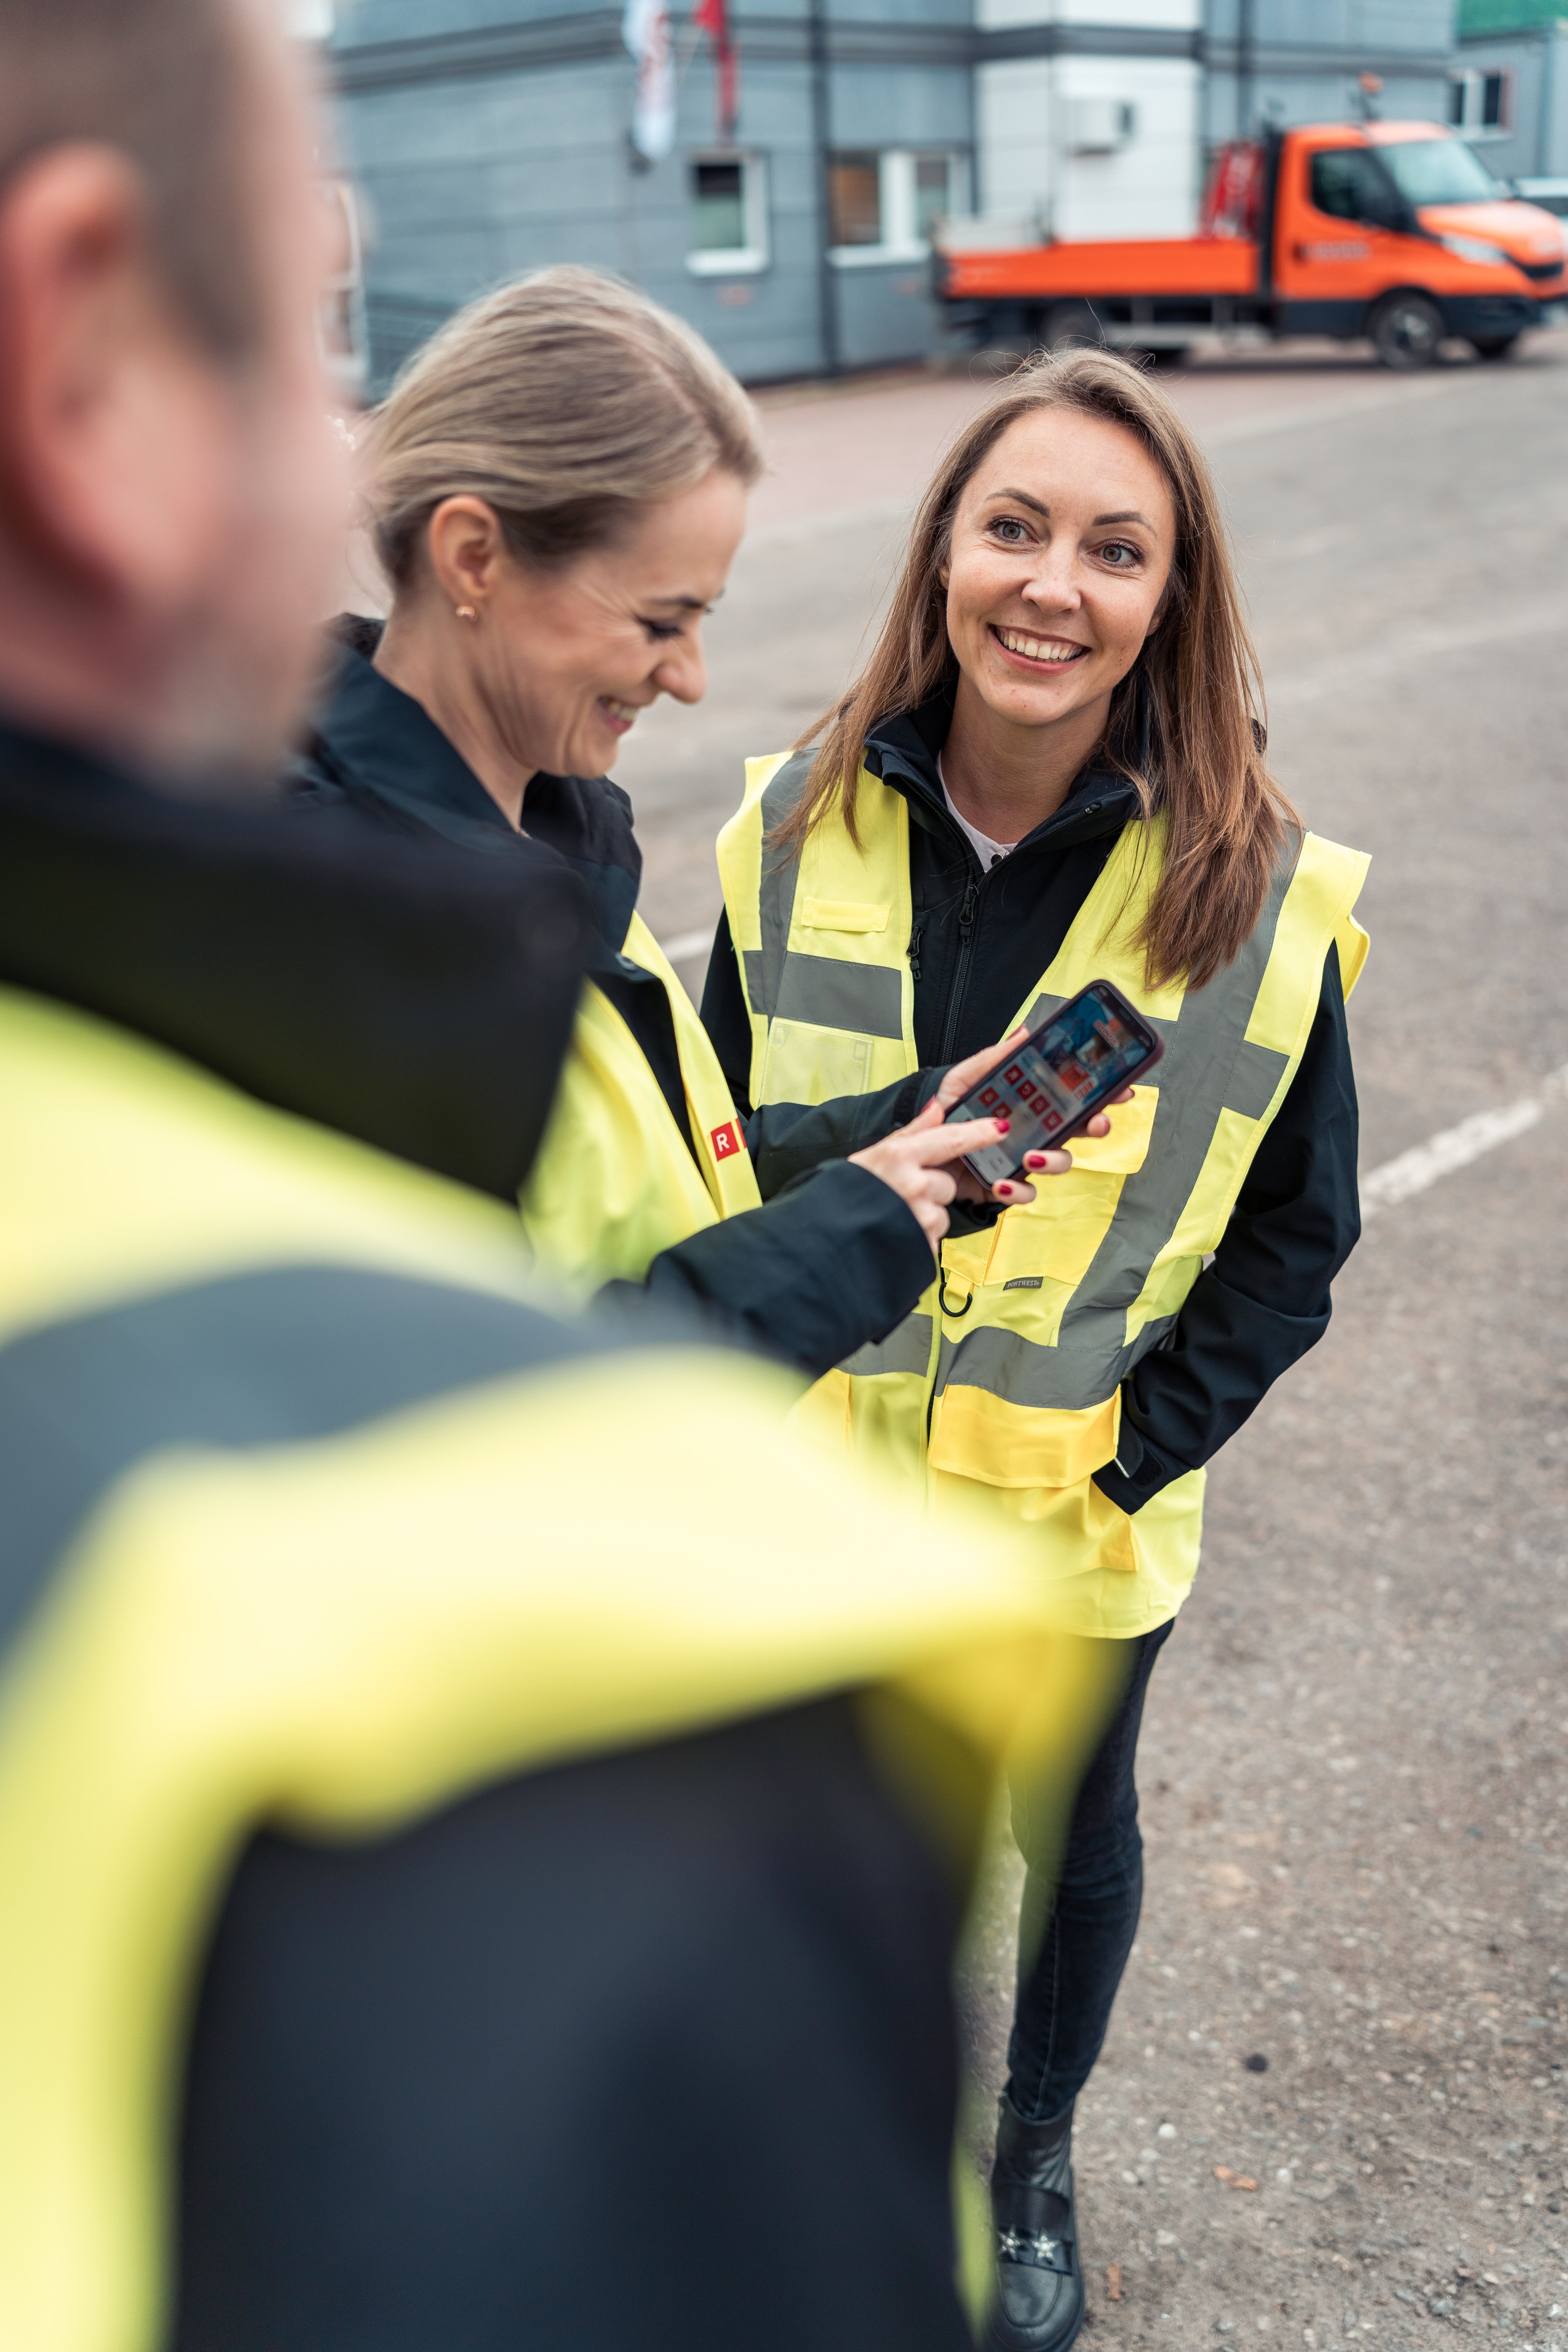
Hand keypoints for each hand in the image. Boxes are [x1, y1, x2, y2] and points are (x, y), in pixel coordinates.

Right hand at [850, 1100, 1013, 1254]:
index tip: (1000, 1127)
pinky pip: (934, 1237)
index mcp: (899, 1156)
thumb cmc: (847, 1193)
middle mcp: (912, 1185)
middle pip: (947, 1184)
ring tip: (896, 1217)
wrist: (825, 1236)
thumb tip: (938, 1106)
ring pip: (942, 1213)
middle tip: (902, 1195)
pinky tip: (898, 1234)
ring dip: (925, 1216)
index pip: (951, 1139)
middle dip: (932, 1191)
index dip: (979, 1133)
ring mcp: (919, 1217)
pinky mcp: (922, 1245)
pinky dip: (920, 1237)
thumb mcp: (875, 1155)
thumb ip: (911, 1132)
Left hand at [929, 1029, 1130, 1205]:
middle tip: (1097, 1123)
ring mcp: (1024, 1159)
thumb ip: (996, 1057)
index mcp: (1032, 1105)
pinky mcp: (1007, 1185)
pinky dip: (1018, 1190)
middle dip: (1095, 1127)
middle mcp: (1035, 1132)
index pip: (1074, 1098)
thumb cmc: (947, 1110)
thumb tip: (1025, 1032)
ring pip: (1059, 1163)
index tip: (1121, 1088)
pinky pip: (1025, 1192)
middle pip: (1078, 1131)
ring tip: (1029, 1156)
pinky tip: (1002, 1182)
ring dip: (1053, 1161)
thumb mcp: (966, 1077)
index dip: (1102, 1095)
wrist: (919, 1145)